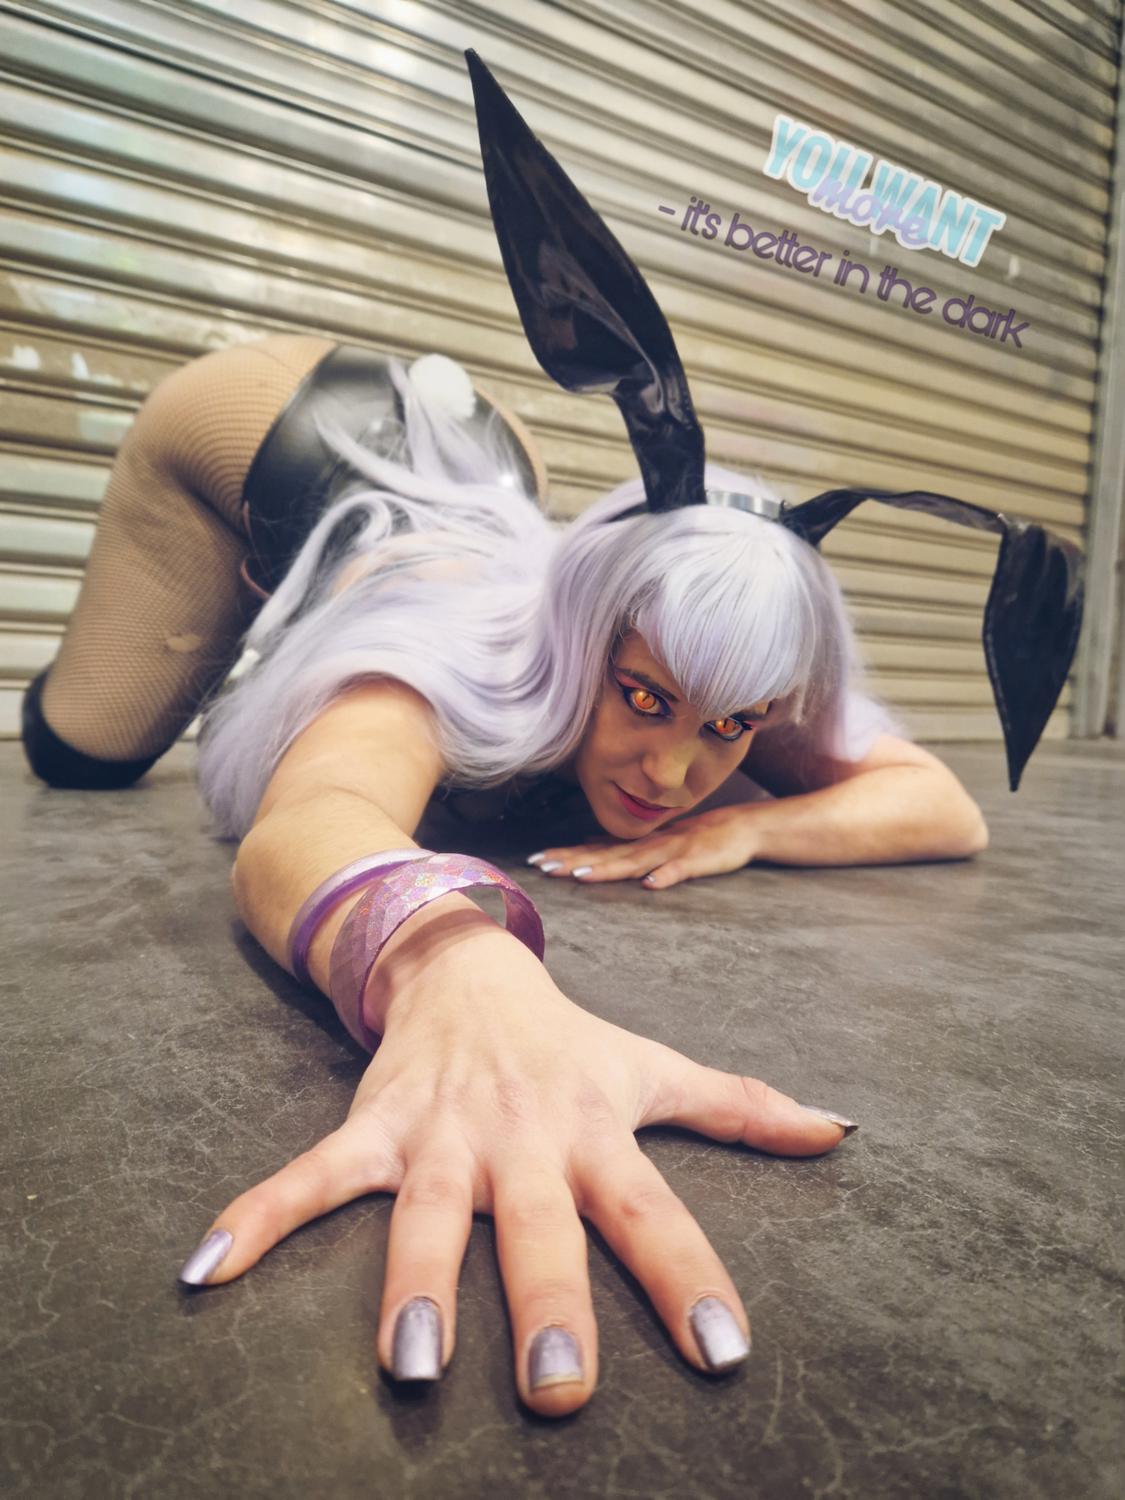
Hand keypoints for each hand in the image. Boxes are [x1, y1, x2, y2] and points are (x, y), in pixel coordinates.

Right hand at [176, 927, 853, 1415]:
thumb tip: (841, 1133)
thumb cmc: (572, 1041)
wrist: (468, 965)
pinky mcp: (374, 1126)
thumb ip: (743, 1108)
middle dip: (546, 1300)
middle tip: (560, 1388)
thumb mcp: (655, 1067)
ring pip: (426, 1214)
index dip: (689, 1276)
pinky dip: (258, 1217)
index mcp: (595, 1131)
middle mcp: (521, 1138)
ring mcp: (440, 1134)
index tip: (723, 1351)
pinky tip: (205, 1271)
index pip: (654, 1210)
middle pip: (538, 1224)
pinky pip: (311, 1176)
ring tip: (411, 1365)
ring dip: (415, 1283)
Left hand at [529, 803, 761, 889]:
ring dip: (609, 868)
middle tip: (541, 866)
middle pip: (605, 855)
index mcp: (636, 845)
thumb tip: (588, 843)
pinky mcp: (696, 861)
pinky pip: (680, 871)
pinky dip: (665, 876)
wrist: (740, 828)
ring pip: (635, 862)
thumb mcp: (653, 842)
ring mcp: (671, 852)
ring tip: (581, 875)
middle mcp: (647, 846)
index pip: (594, 850)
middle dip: (573, 861)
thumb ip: (623, 847)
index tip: (535, 860)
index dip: (566, 854)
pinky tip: (651, 885)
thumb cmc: (695, 838)